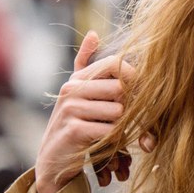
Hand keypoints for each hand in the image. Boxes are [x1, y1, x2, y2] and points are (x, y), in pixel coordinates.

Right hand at [34, 32, 136, 192]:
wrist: (54, 159)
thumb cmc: (75, 123)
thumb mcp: (79, 93)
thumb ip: (86, 63)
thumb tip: (94, 33)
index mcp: (77, 79)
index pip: (115, 64)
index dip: (133, 77)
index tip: (139, 93)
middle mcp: (71, 89)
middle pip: (120, 89)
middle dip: (129, 107)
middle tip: (124, 120)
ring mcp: (70, 109)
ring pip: (118, 112)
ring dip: (121, 126)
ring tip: (108, 132)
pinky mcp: (73, 130)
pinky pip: (110, 131)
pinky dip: (114, 140)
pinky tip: (103, 143)